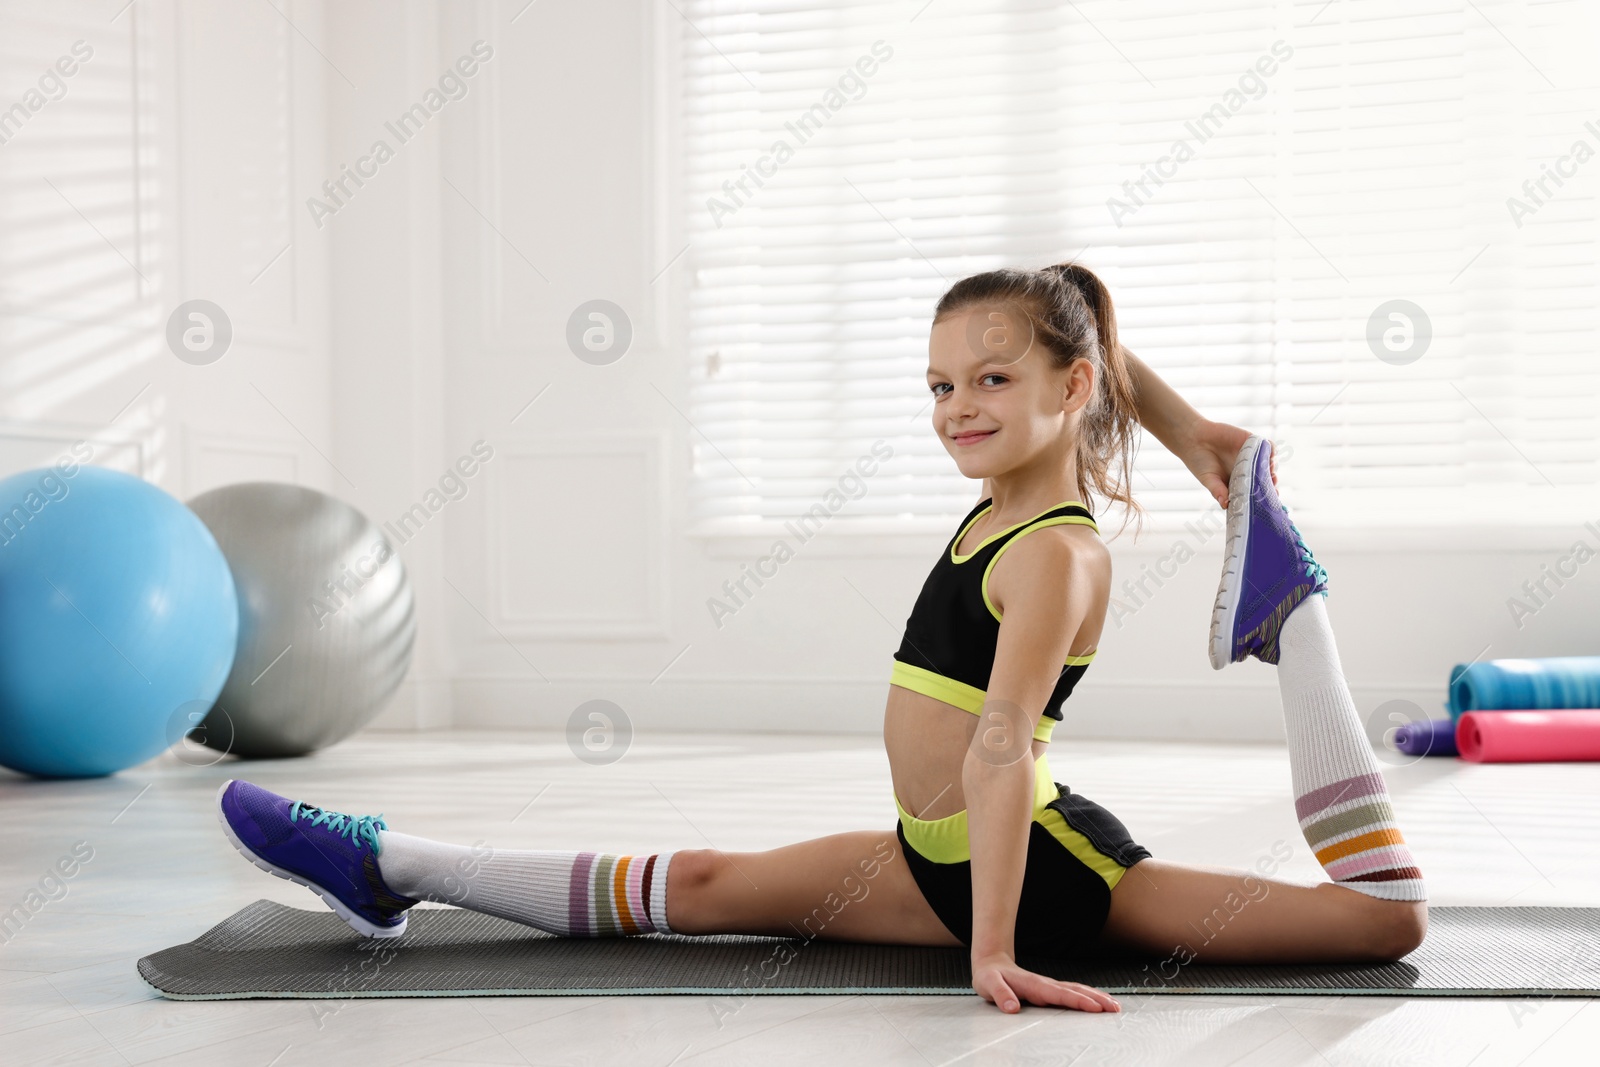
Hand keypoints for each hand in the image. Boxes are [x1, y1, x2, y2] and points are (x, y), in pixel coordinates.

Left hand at [971, 952, 1120, 1013]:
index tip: (1095, 1008)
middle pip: (1075, 991)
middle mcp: (1045, 985)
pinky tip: (1099, 1002)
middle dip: (1096, 1000)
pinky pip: (1073, 992)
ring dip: (1096, 997)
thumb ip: (1001, 995)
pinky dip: (1088, 996)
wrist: (991, 963)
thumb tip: (1013, 1008)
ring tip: (1115, 1006)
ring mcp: (1049, 986)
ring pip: (1077, 990)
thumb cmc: (990, 976)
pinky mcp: (1050, 989)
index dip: (1078, 1001)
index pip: (1060, 994)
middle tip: (1115, 1009)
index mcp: (1034, 985)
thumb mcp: (989, 985)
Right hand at [1178, 419, 1275, 509]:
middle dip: (1271, 484)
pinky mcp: (1251, 442)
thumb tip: (1225, 505)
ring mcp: (1250, 456)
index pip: (1254, 491)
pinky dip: (1271, 451)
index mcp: (1238, 482)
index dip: (1262, 497)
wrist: (1193, 439)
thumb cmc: (1199, 462)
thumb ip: (1218, 491)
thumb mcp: (1208, 480)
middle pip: (1265, 478)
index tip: (1267, 503)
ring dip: (1272, 469)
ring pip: (1268, 463)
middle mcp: (1247, 470)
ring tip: (1272, 474)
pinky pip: (1267, 446)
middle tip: (1273, 489)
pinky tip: (1270, 457)